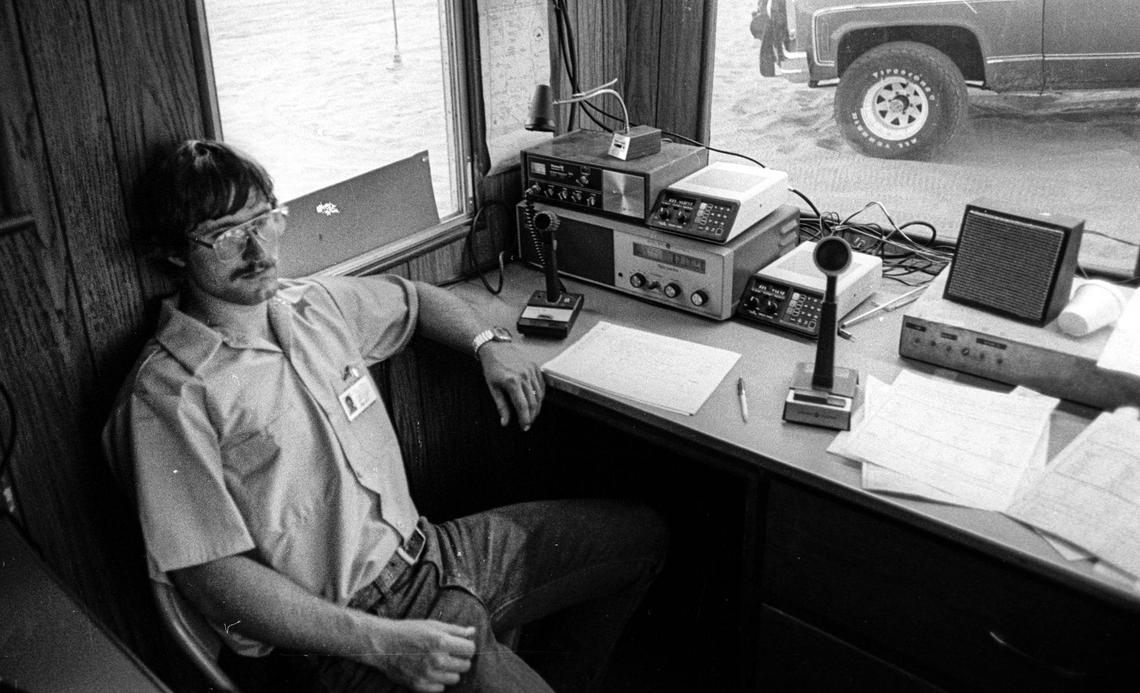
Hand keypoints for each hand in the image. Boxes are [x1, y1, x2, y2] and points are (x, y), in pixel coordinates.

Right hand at [359, 619, 475, 691]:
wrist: (384, 645)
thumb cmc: (409, 632)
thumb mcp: (433, 625)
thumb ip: (455, 630)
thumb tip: (473, 632)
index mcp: (441, 642)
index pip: (470, 650)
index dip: (467, 646)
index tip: (460, 645)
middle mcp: (436, 660)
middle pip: (465, 665)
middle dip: (460, 659)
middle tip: (449, 653)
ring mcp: (428, 675)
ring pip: (455, 679)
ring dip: (450, 671)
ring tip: (439, 662)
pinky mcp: (419, 686)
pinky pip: (440, 688)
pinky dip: (438, 681)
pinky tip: (430, 671)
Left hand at [478, 342, 544, 430]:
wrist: (495, 347)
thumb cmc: (492, 366)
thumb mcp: (493, 388)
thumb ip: (501, 406)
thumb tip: (505, 422)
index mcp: (512, 382)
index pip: (523, 406)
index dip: (525, 419)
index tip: (524, 426)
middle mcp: (524, 376)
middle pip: (534, 402)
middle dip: (532, 415)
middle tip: (528, 423)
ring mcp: (531, 370)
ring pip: (540, 394)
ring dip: (537, 407)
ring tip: (532, 414)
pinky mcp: (535, 366)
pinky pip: (541, 384)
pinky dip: (540, 395)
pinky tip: (536, 400)